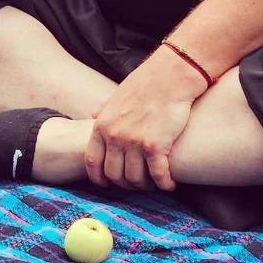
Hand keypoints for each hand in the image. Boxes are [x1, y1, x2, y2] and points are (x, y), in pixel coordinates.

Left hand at [83, 51, 204, 191]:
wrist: (170, 76)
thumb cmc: (145, 84)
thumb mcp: (116, 96)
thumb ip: (104, 110)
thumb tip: (92, 114)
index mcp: (102, 125)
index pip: (92, 161)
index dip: (99, 178)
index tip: (108, 184)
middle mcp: (114, 136)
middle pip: (114, 175)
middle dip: (126, 184)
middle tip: (138, 183)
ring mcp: (134, 142)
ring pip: (135, 179)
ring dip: (146, 186)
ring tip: (154, 183)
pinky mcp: (156, 145)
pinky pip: (158, 176)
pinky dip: (164, 184)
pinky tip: (170, 184)